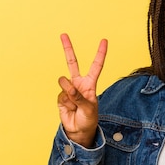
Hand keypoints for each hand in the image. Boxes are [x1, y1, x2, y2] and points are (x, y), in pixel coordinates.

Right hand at [57, 33, 107, 147]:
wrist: (79, 131)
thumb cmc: (89, 119)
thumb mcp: (89, 108)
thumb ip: (79, 96)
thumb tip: (68, 86)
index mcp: (90, 84)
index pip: (96, 66)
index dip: (100, 53)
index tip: (104, 40)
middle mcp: (78, 83)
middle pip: (72, 62)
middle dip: (68, 48)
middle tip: (63, 34)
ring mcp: (68, 89)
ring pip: (64, 82)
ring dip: (69, 92)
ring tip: (74, 103)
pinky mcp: (60, 97)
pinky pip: (61, 95)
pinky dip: (65, 102)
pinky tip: (69, 108)